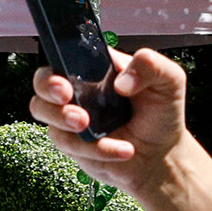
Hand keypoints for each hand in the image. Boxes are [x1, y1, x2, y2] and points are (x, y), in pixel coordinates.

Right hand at [31, 47, 190, 198]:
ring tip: (87, 125)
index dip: (59, 58)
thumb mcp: (170, 81)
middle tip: (65, 96)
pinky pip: (68, 143)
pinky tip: (124, 150)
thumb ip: (151, 66)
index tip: (69, 74)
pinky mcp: (71, 143)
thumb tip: (121, 82)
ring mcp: (71, 116)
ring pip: (43, 112)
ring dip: (62, 118)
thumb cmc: (163, 114)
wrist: (162, 157)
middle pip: (42, 81)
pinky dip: (97, 148)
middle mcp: (79, 89)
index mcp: (97, 68)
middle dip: (47, 86)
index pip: (67, 53)